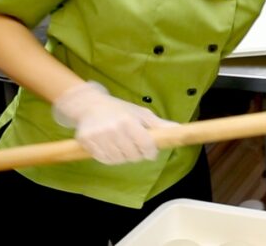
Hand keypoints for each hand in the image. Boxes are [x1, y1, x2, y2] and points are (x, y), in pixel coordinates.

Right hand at [52, 81, 176, 164]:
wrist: (89, 105)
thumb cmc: (119, 110)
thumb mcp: (140, 113)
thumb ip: (158, 124)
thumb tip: (178, 129)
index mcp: (129, 121)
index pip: (145, 144)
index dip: (151, 152)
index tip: (151, 153)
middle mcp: (113, 129)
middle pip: (132, 155)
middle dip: (137, 155)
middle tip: (136, 149)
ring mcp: (98, 136)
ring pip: (117, 160)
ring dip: (123, 157)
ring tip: (123, 147)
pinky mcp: (86, 142)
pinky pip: (103, 159)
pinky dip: (110, 158)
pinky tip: (112, 149)